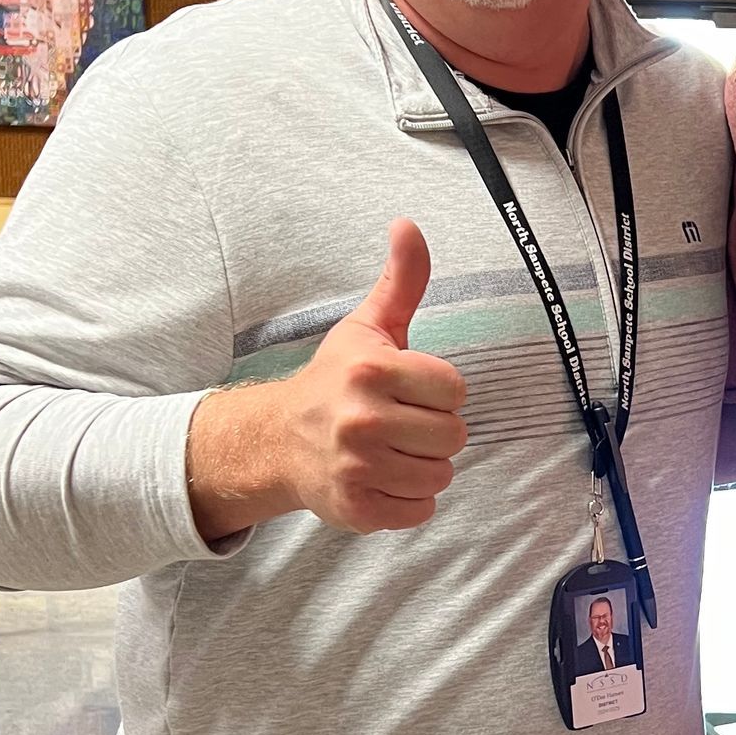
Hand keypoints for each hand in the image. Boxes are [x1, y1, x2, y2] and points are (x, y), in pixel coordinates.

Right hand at [189, 221, 467, 539]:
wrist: (280, 441)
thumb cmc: (336, 380)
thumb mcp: (367, 326)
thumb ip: (401, 280)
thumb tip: (408, 224)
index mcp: (372, 371)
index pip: (455, 390)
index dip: (439, 392)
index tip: (410, 390)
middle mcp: (362, 420)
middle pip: (453, 436)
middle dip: (434, 431)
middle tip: (400, 424)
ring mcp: (357, 468)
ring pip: (440, 476)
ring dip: (424, 467)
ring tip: (392, 451)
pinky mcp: (357, 509)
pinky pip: (420, 511)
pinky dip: (409, 500)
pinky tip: (383, 478)